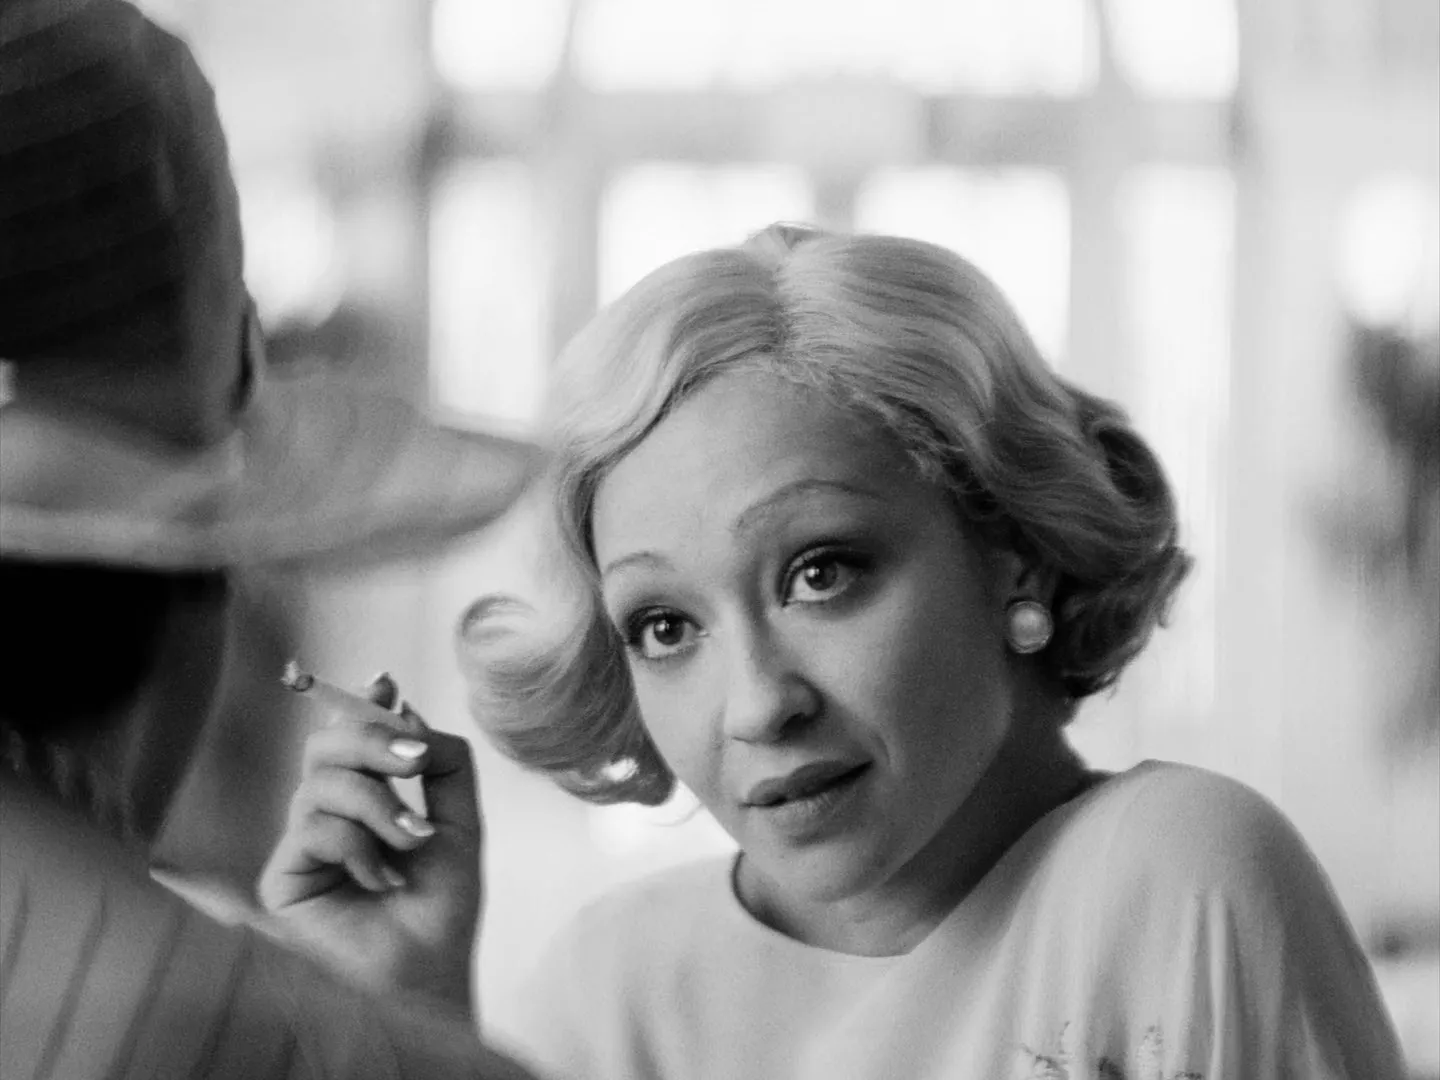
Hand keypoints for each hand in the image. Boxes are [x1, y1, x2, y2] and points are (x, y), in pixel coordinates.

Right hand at [258, 673, 481, 1015]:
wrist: (433, 964)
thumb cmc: (444, 902)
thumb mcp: (459, 819)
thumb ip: (443, 761)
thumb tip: (408, 709)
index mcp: (366, 795)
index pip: (349, 734)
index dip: (362, 704)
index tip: (385, 680)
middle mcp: (328, 813)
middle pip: (326, 743)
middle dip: (374, 740)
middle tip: (415, 761)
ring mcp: (301, 843)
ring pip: (322, 781)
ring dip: (379, 803)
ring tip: (411, 840)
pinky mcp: (282, 877)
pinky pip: (313, 828)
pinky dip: (360, 847)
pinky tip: (381, 879)